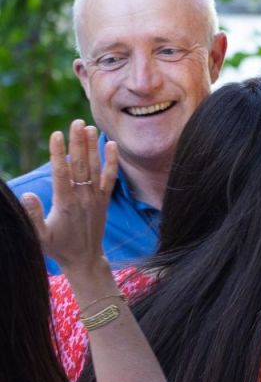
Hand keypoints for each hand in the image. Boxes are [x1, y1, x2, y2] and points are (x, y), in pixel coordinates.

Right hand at [21, 121, 117, 276]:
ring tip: (88, 126)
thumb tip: (27, 195)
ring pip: (94, 168)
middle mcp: (82, 198)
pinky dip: (112, 162)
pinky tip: (112, 145)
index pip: (61, 173)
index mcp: (65, 203)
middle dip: (77, 143)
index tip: (56, 135)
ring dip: (91, 146)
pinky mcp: (104, 201)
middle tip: (76, 122)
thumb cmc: (59, 247)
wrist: (85, 259)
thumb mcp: (40, 235)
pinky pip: (110, 179)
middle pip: (79, 165)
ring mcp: (95, 198)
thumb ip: (34, 216)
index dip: (57, 153)